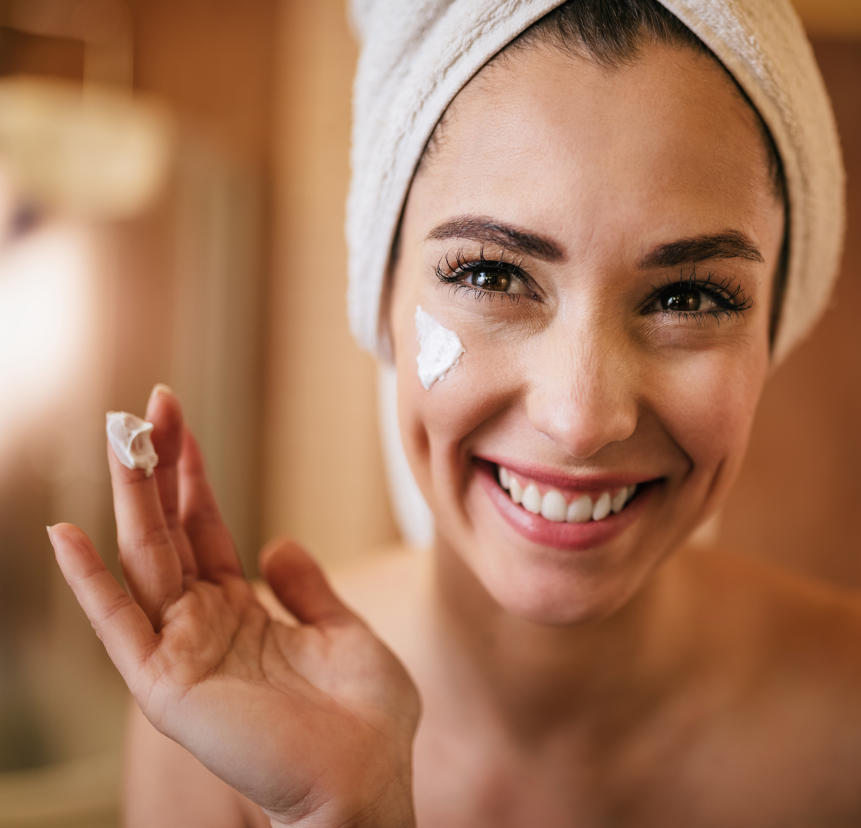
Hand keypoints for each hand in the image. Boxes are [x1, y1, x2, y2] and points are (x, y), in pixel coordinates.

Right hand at [47, 385, 419, 827]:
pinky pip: (121, 627)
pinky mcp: (169, 686)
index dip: (191, 474)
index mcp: (243, 613)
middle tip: (148, 404)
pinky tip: (67, 534)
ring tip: (119, 437)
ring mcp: (183, 653)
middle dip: (159, 468)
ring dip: (131, 500)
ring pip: (146, 562)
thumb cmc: (365, 722)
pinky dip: (91, 583)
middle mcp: (204, 626)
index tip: (177, 416)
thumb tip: (277, 541)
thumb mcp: (344, 634)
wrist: (367, 783)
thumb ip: (306, 590)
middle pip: (170, 533)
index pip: (205, 529)